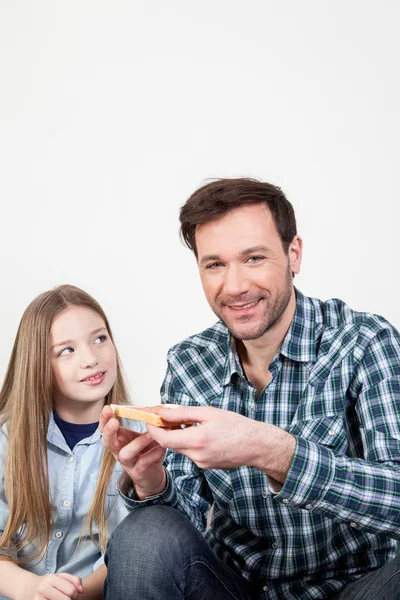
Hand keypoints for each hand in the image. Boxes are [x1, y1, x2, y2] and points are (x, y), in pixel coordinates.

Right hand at [17, 572, 82, 599]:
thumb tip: (82, 590)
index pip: (72, 590)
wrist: (26, 588)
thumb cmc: (47, 583)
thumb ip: (74, 580)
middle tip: (68, 599)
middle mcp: (43, 588)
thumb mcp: (60, 577)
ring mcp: (37, 599)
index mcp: (51, 578)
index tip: (74, 596)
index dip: (76, 595)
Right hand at [100, 405, 166, 498]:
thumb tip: (155, 409)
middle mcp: (119, 451)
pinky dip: (151, 455)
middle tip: (114, 422)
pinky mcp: (138, 472)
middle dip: (109, 431)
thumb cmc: (146, 451)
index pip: (105, 429)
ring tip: (150, 434)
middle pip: (107, 442)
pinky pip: (142, 463)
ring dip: (136, 443)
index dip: (104, 419)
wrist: (153, 474)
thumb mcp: (145, 435)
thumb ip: (147, 423)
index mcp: (119, 439)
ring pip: (125, 454)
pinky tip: (160, 448)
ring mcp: (128, 463)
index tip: (108, 408)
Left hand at [147, 405, 295, 481]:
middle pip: (171, 444)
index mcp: (198, 440)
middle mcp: (197, 456)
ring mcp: (201, 463)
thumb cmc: (237, 426)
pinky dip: (188, 442)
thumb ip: (184, 413)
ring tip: (185, 422)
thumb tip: (164, 412)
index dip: (154, 430)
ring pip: (181, 449)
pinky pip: (191, 453)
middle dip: (165, 431)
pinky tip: (197, 432)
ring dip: (177, 436)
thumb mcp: (209, 413)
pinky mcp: (206, 466)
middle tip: (165, 416)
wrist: (256, 445)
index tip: (150, 420)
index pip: (164, 439)